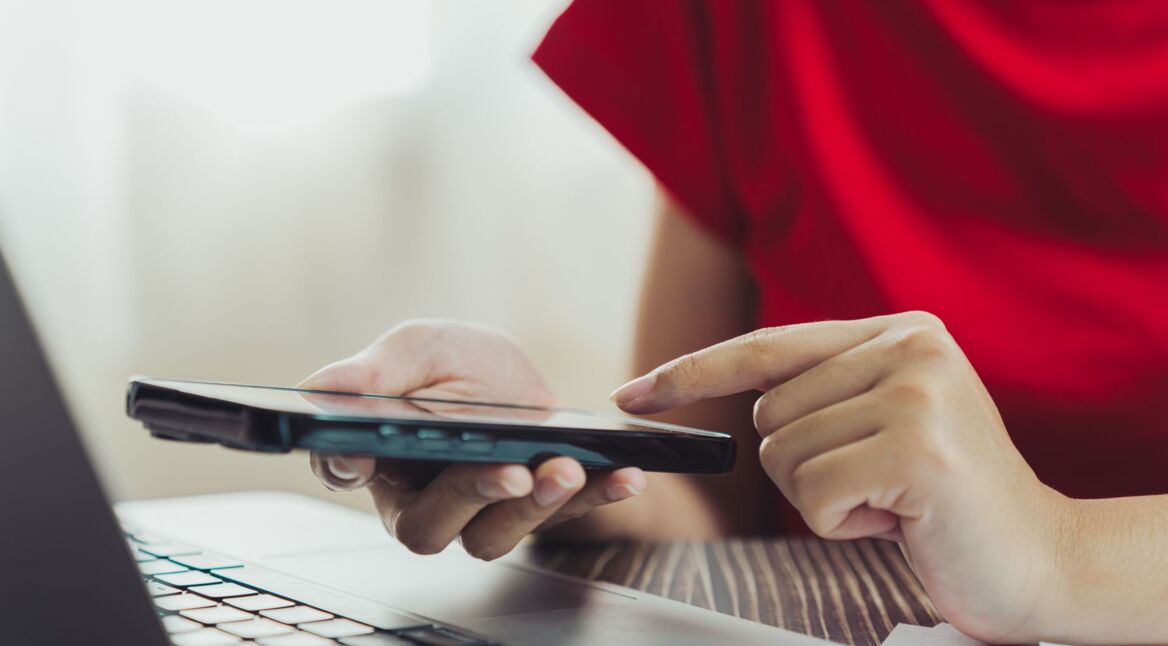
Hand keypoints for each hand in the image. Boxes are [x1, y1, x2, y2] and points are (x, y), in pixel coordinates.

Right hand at [303, 320, 645, 559]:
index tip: (366, 450)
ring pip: (492, 534)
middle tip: (510, 472)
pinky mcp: (531, 511)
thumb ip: (373, 373)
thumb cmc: (449, 361)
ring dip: (534, 507)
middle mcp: (419, 498)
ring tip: (565, 470)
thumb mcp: (416, 350)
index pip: (342, 469)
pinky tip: (620, 476)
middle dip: (472, 496)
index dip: (348, 465)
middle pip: (428, 524)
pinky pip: (560, 516)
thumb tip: (315, 389)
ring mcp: (477, 512)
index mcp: (373, 457)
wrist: (512, 372)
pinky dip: (594, 497)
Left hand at [611, 311, 1068, 641]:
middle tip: (875, 485)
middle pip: (766, 414)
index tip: (633, 395)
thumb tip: (728, 386)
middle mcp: (910, 345)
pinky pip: (809, 496)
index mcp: (900, 329)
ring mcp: (916, 392)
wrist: (1040, 557)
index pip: (767, 347)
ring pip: (781, 458)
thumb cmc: (944, 498)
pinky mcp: (914, 449)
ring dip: (825, 498)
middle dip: (803, 467)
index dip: (692, 373)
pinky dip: (839, 525)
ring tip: (892, 501)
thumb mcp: (885, 420)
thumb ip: (824, 389)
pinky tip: (898, 522)